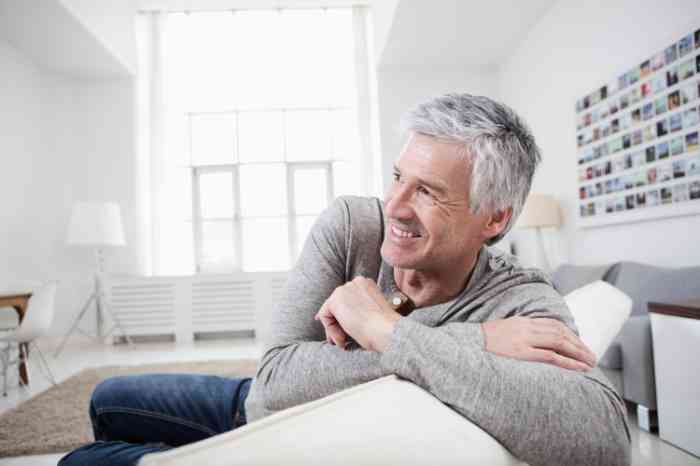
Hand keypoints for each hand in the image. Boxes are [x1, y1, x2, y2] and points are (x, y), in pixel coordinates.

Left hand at [315, 277, 400, 351]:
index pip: (348, 298)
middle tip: (341, 340)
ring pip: (330, 311)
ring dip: (334, 328)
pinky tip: (342, 339)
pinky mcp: (334, 300)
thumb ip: (358, 310)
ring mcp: (343, 289)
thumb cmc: (384, 328)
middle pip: (337, 303)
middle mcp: (354, 282)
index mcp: (366, 284)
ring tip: (344, 342)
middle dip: (337, 322)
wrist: (386, 331)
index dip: (343, 315)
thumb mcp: (373, 313)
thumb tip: (342, 319)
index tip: (344, 331)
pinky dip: (331, 330)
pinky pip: (324, 316)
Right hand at [481, 317, 596, 371]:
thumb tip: (535, 340)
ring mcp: (524, 340)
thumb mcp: (503, 329)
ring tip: (589, 363)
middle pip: (560, 332)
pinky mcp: (521, 353)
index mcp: (522, 321)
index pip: (553, 324)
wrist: (466, 344)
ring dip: (578, 353)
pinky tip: (577, 368)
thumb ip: (520, 331)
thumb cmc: (482, 341)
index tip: (580, 344)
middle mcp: (526, 328)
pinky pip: (550, 356)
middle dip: (579, 345)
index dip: (571, 334)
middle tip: (592, 356)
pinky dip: (567, 362)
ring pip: (559, 342)